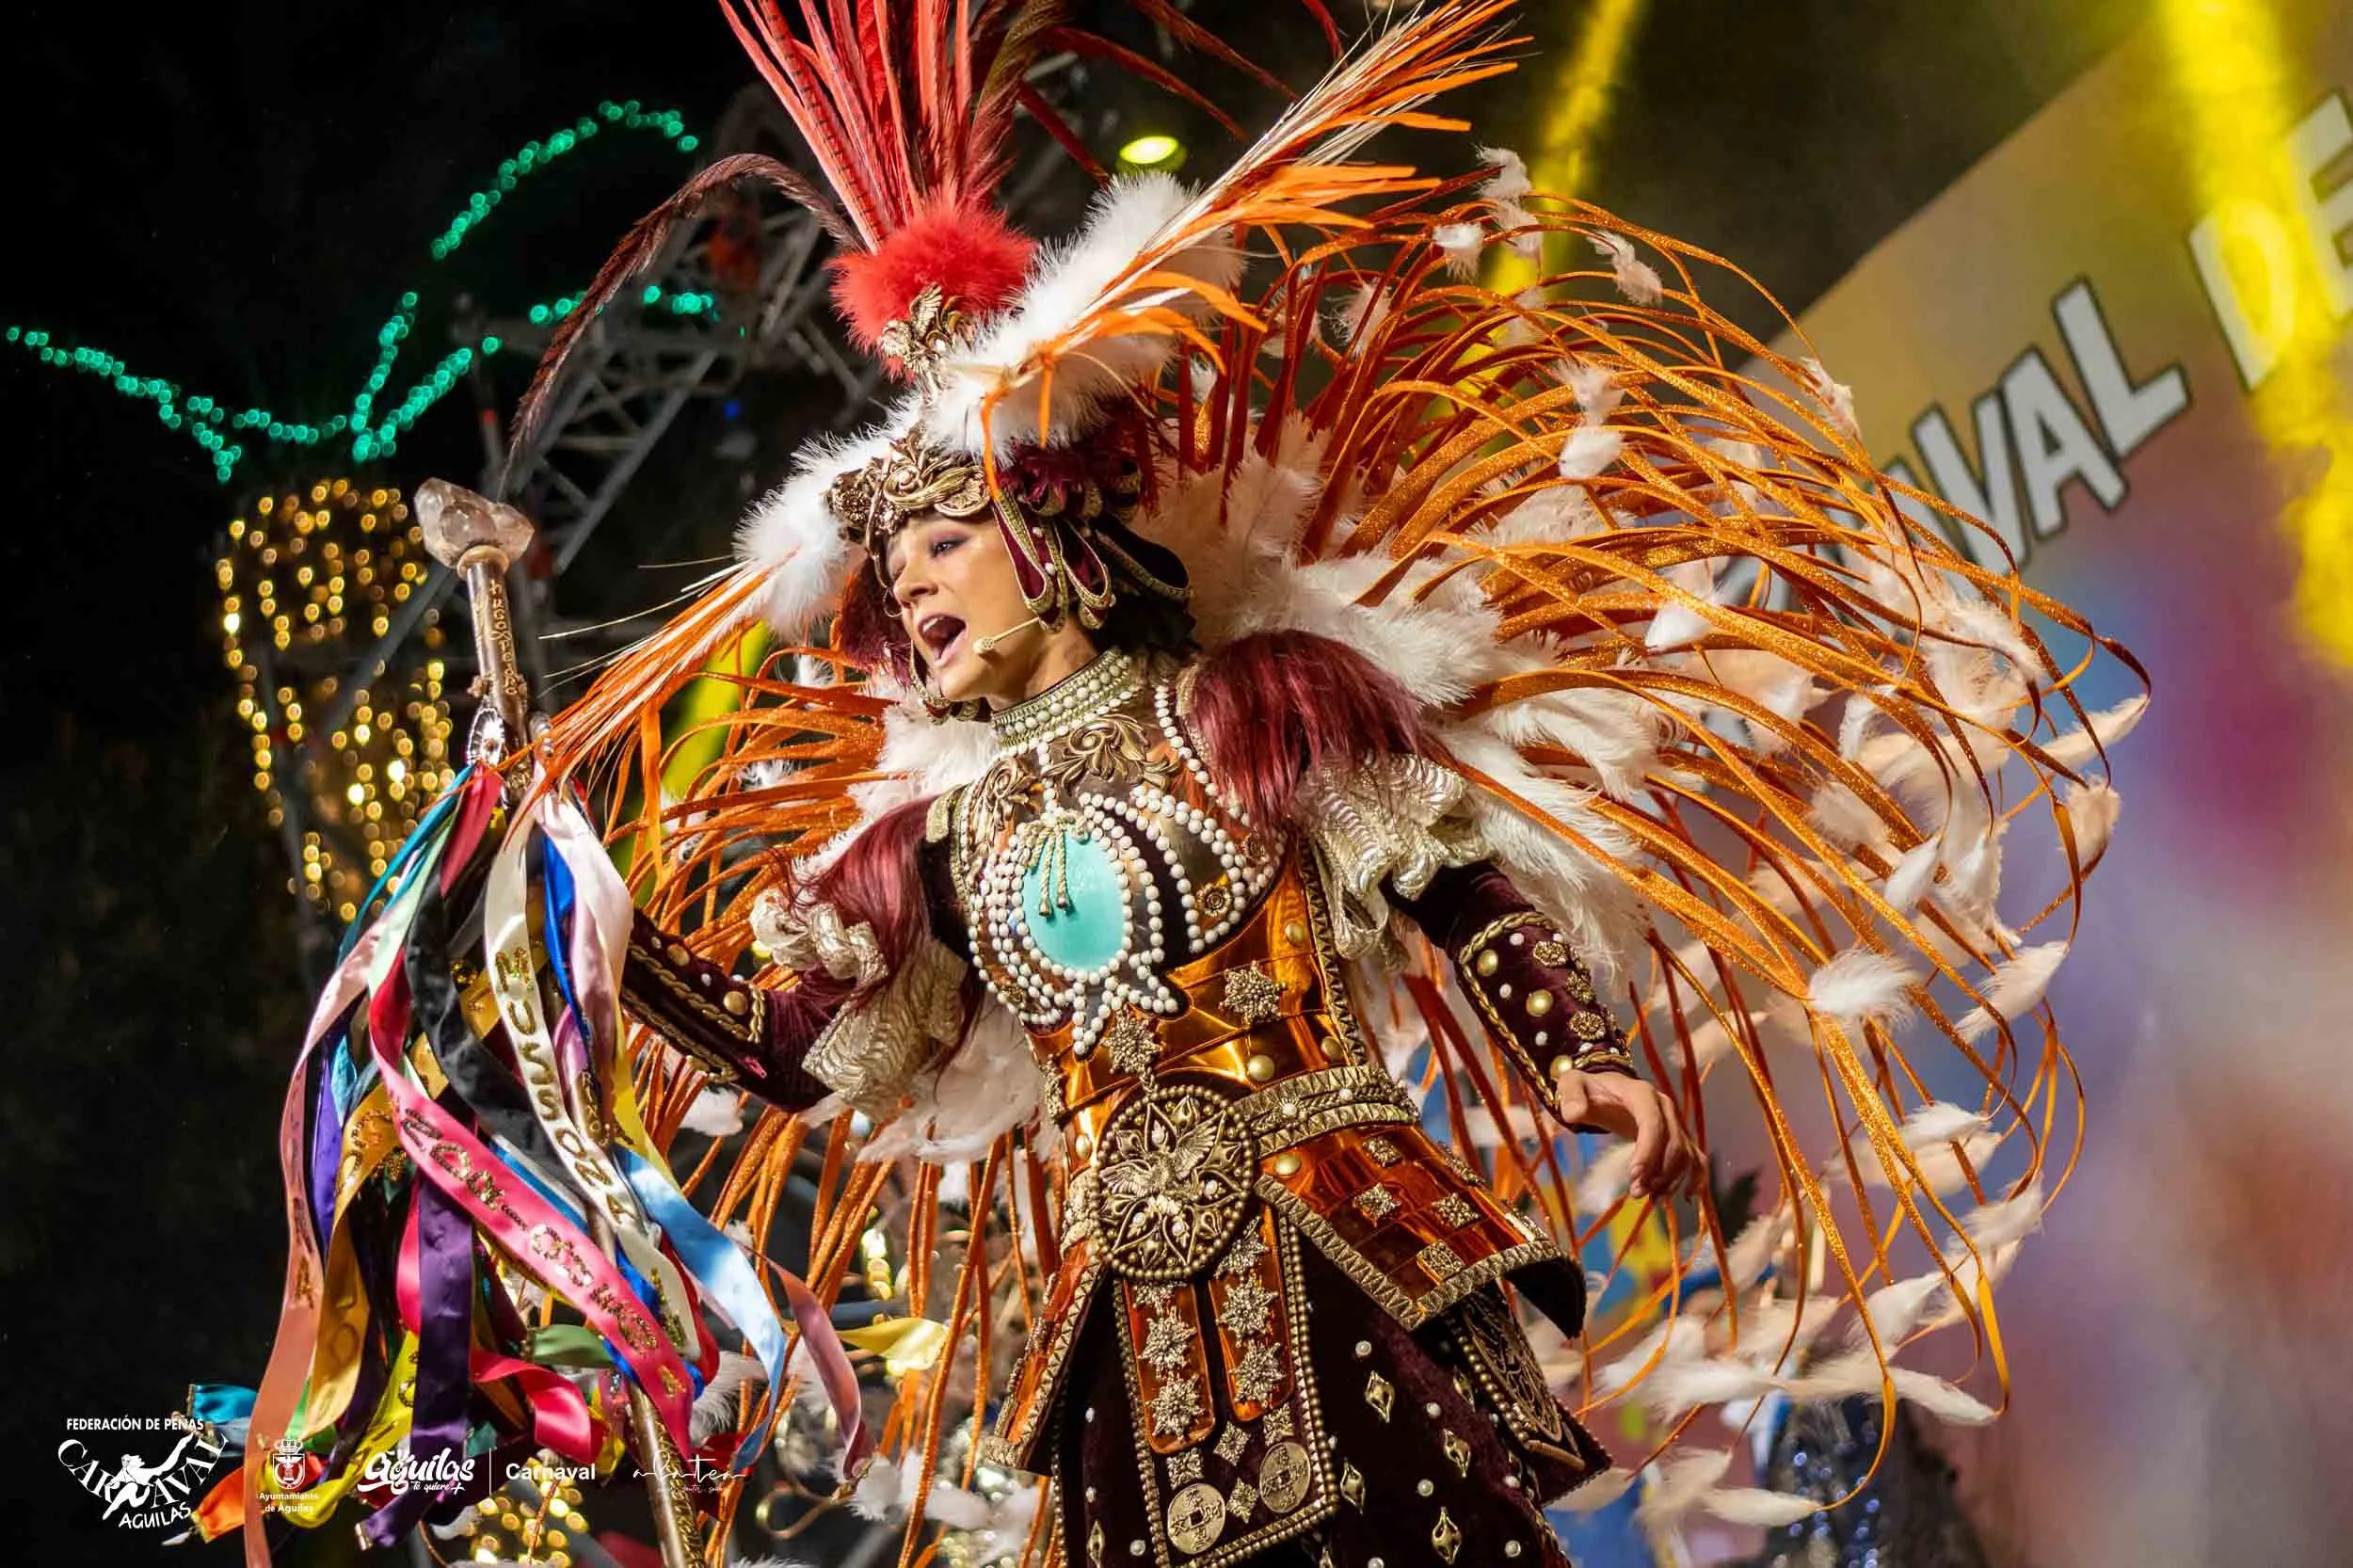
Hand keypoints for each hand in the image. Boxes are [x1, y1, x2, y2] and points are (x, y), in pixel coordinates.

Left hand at [1551, 1064, 1705, 1201]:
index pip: (1652, 1122)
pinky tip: (1688, 1197)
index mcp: (1642, 1093)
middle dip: (1657, 1171)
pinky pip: (1696, 1158)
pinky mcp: (1679, 1137)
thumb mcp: (1573, 1085)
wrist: (1608, 1088)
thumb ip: (1571, 1096)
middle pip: (1673, 1142)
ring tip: (1650, 1198)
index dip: (1648, 1150)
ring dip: (1672, 1179)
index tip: (1634, 1175)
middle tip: (1636, 1193)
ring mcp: (1676, 1122)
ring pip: (1686, 1154)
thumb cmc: (1590, 1089)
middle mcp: (1666, 1107)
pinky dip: (1696, 1178)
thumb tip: (1573, 1113)